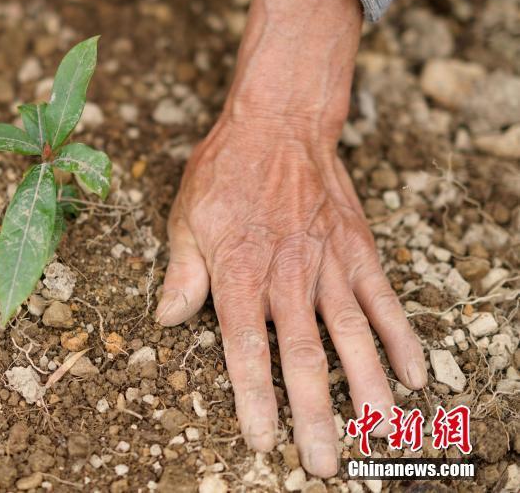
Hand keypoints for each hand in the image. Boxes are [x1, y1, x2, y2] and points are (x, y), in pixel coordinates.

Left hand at [155, 0, 425, 476]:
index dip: (255, 397)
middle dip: (315, 414)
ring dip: (368, 388)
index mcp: (238, 271)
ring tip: (381, 434)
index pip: (245, 347)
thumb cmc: (224, 172)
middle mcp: (287, 274)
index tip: (265, 440)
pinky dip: (399, 337)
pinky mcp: (358, 249)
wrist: (277, 123)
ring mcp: (328, 262)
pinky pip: (383, 299)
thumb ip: (182, 272)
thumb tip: (168, 318)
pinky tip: (414, 375)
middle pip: (304, 356)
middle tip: (327, 464)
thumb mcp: (185, 217)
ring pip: (352, 335)